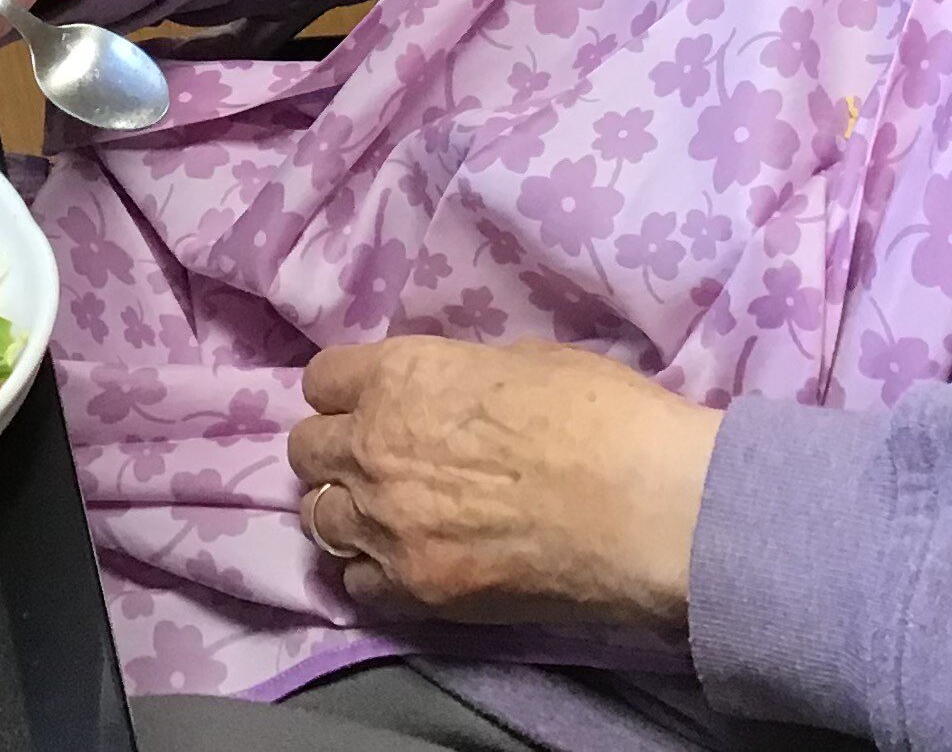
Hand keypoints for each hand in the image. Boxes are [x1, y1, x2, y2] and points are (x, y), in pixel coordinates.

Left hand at [286, 338, 722, 629]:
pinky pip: (353, 582)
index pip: (323, 379)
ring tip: (389, 516)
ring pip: (318, 517)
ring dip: (348, 511)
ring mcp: (385, 524)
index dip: (348, 391)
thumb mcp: (524, 359)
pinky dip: (372, 571)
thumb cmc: (602, 416)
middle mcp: (372, 446)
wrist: (643, 508)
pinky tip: (407, 562)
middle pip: (308, 450)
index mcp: (401, 375)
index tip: (372, 402)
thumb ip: (459, 378)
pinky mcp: (411, 590)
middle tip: (379, 462)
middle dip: (338, 451)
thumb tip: (448, 398)